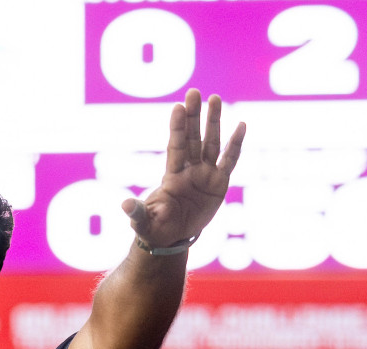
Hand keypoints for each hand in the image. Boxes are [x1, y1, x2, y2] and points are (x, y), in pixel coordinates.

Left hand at [124, 89, 245, 249]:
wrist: (171, 238)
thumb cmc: (155, 227)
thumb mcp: (143, 222)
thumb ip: (137, 213)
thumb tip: (124, 206)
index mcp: (172, 176)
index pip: (175, 147)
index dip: (177, 128)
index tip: (178, 107)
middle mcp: (189, 170)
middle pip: (193, 138)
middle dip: (194, 116)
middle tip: (194, 92)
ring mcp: (205, 174)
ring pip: (211, 143)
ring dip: (214, 122)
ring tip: (214, 98)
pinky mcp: (219, 184)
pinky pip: (230, 161)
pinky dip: (235, 144)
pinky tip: (242, 125)